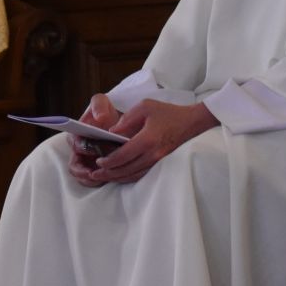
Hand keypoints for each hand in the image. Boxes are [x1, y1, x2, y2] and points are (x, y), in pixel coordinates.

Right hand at [67, 93, 122, 186]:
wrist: (118, 125)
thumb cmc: (106, 114)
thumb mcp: (102, 103)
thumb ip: (98, 105)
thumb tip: (100, 117)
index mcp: (76, 134)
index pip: (74, 143)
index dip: (82, 148)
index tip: (93, 149)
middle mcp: (78, 150)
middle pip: (76, 165)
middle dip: (86, 169)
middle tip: (100, 168)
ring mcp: (85, 162)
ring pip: (81, 176)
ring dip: (90, 179)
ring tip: (103, 177)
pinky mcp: (94, 171)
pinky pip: (90, 181)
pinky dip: (97, 182)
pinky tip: (107, 178)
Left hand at [73, 99, 218, 186]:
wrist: (191, 123)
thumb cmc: (167, 113)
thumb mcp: (145, 107)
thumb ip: (126, 119)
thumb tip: (111, 133)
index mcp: (147, 140)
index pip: (123, 156)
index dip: (108, 161)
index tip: (98, 160)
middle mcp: (153, 154)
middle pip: (126, 170)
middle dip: (108, 173)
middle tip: (94, 174)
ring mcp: (158, 162)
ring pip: (133, 176)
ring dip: (117, 178)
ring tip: (103, 177)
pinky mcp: (161, 164)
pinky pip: (141, 175)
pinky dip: (128, 177)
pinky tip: (119, 176)